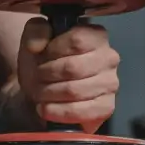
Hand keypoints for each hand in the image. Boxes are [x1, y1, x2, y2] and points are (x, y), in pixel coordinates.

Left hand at [17, 17, 118, 131]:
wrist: (42, 91)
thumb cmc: (43, 63)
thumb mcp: (34, 40)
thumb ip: (35, 32)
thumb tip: (37, 45)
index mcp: (96, 36)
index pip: (76, 40)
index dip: (53, 51)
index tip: (42, 57)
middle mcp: (109, 58)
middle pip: (73, 68)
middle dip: (47, 75)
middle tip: (38, 78)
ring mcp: (110, 84)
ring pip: (74, 90)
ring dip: (49, 94)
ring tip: (41, 93)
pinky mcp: (106, 107)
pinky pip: (79, 111)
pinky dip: (56, 112)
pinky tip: (47, 108)